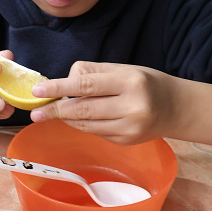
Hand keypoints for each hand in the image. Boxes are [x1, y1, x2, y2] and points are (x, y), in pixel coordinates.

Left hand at [29, 61, 176, 144]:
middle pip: (83, 110)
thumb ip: (92, 73)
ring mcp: (129, 128)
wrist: (176, 108)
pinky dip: (83, 125)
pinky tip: (79, 118)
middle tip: (35, 112)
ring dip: (67, 118)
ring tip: (53, 112)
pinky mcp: (126, 142)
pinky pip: (96, 133)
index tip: (38, 90)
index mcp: (129, 82)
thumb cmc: (145, 82)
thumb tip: (62, 83)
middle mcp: (131, 107)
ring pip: (86, 125)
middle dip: (55, 110)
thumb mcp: (122, 68)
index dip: (59, 88)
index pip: (86, 86)